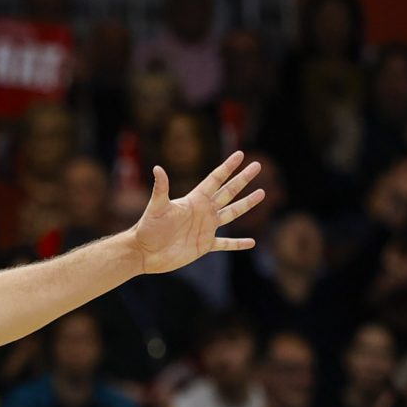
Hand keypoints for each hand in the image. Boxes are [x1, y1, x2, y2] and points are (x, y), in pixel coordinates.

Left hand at [130, 151, 263, 273]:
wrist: (144, 252)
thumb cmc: (148, 228)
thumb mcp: (156, 207)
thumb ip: (161, 188)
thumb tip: (157, 168)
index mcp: (194, 200)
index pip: (215, 179)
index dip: (227, 167)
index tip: (240, 154)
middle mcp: (203, 212)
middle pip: (228, 192)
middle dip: (243, 179)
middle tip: (257, 166)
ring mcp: (206, 228)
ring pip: (232, 213)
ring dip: (246, 204)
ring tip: (261, 193)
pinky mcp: (205, 245)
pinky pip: (225, 243)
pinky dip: (238, 243)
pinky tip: (251, 242)